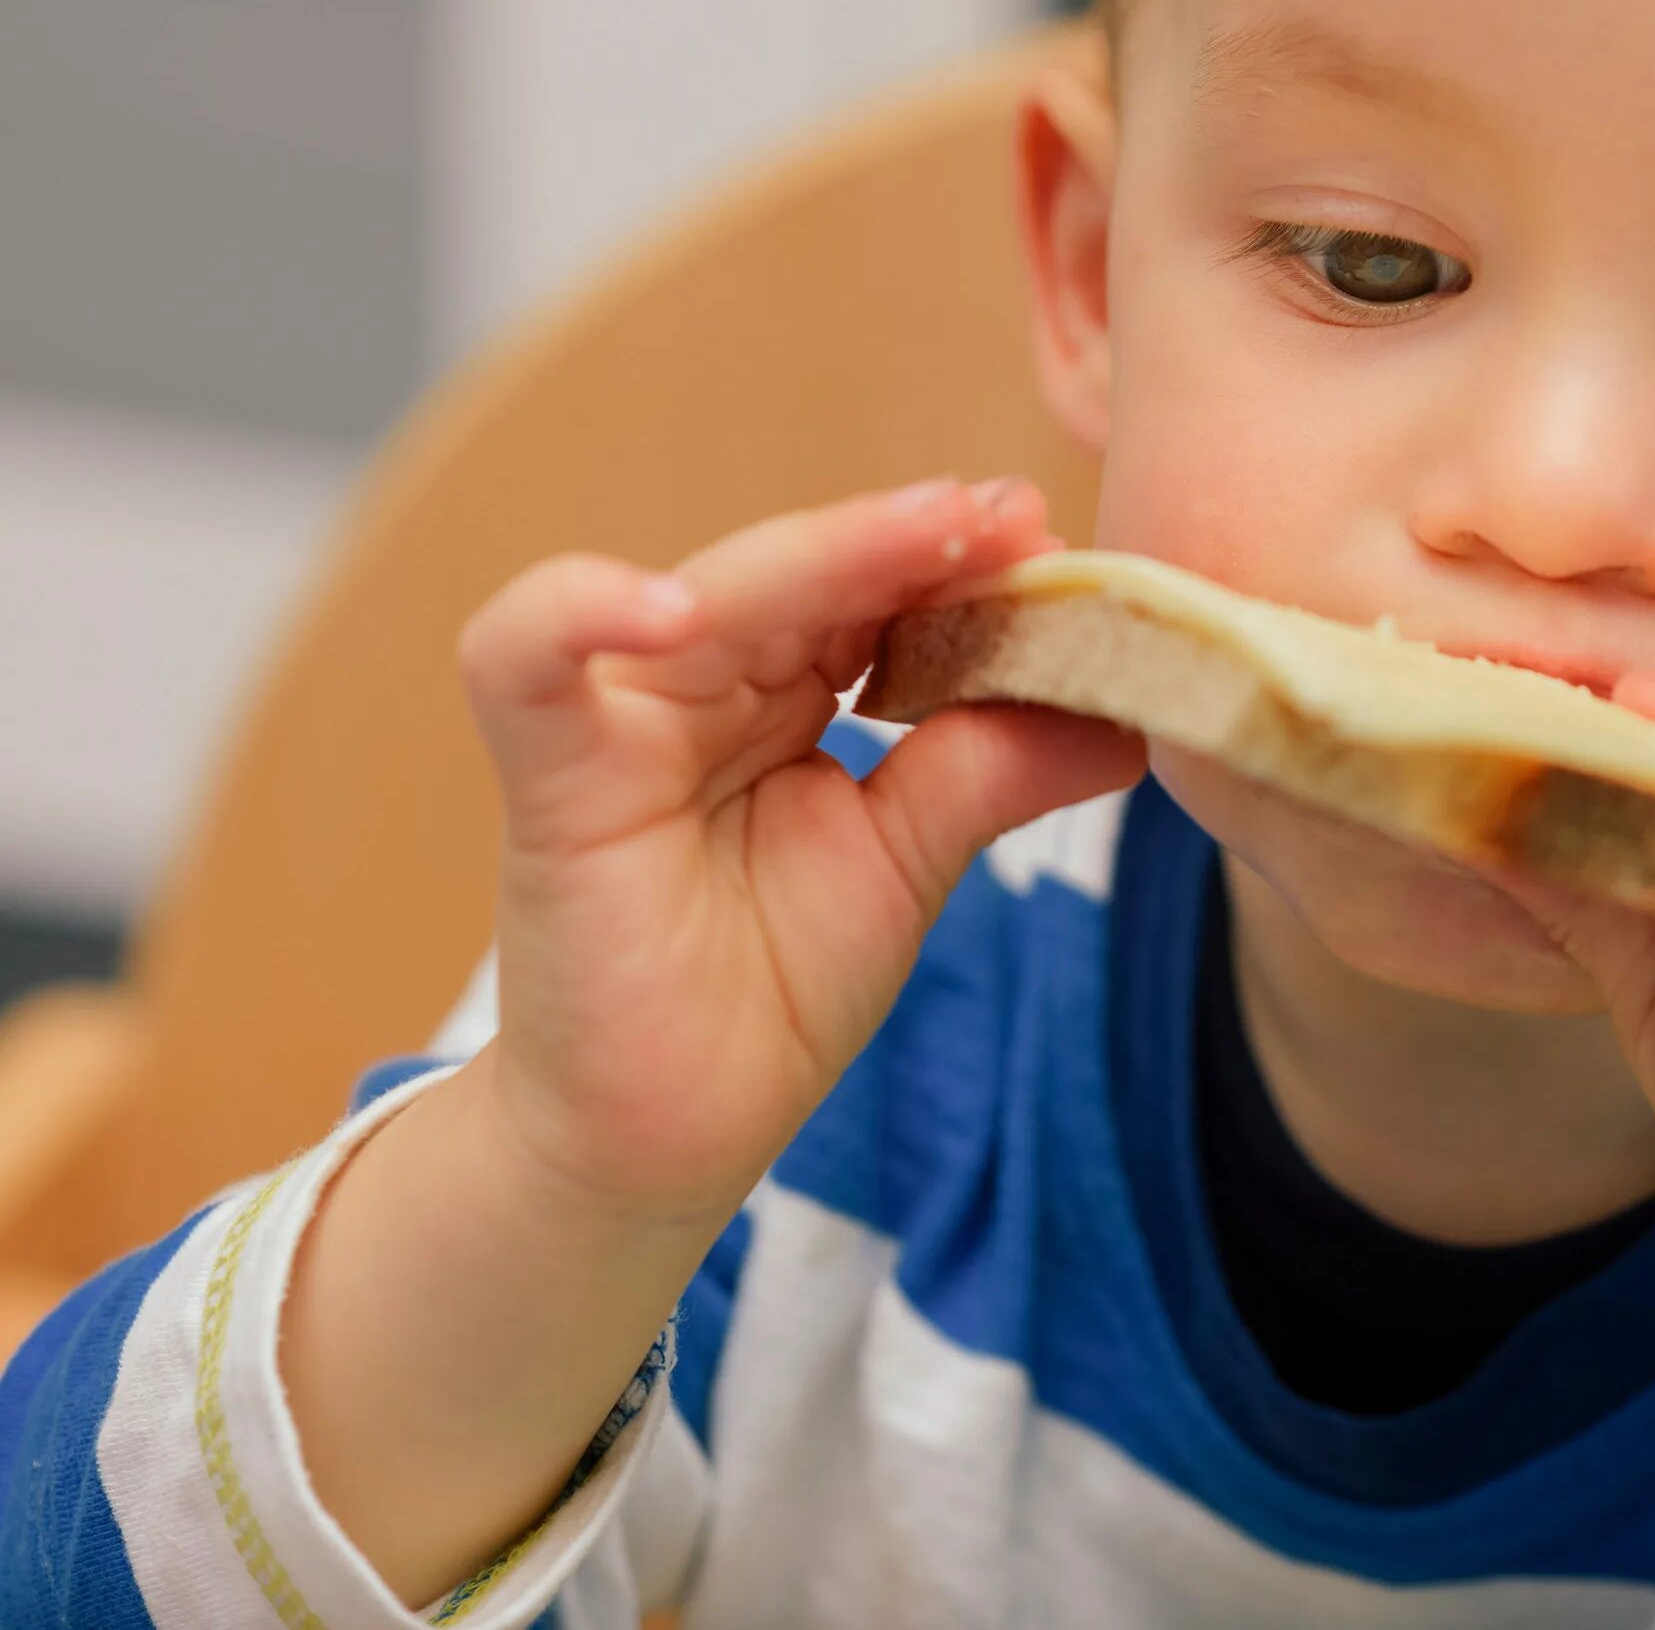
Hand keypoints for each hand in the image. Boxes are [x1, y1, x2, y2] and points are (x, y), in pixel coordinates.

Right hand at [459, 477, 1145, 1224]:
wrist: (668, 1137)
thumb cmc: (770, 992)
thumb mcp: (909, 863)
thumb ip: (994, 771)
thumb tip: (1129, 716)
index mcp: (783, 691)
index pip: (870, 592)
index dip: (954, 562)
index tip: (1047, 536)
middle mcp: (701, 683)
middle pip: (802, 574)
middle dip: (910, 541)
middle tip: (1010, 517)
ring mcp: (619, 718)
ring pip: (706, 591)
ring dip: (820, 555)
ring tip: (930, 533)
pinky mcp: (550, 775)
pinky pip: (524, 657)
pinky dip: (581, 611)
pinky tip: (675, 608)